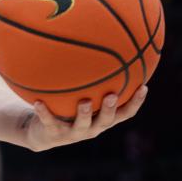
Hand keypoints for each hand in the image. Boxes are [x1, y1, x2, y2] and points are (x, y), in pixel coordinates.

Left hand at [25, 86, 147, 150]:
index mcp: (101, 119)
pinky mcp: (53, 133)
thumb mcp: (79, 95)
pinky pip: (49, 121)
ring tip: (84, 102)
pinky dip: (44, 112)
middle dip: (110, 109)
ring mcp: (73, 133)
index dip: (135, 102)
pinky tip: (38, 101)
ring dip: (84, 114)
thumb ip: (90, 81)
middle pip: (106, 121)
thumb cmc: (66, 109)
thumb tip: (97, 46)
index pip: (124, 113)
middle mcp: (92, 128)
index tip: (143, 86)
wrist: (42, 132)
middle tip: (112, 95)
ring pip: (82, 125)